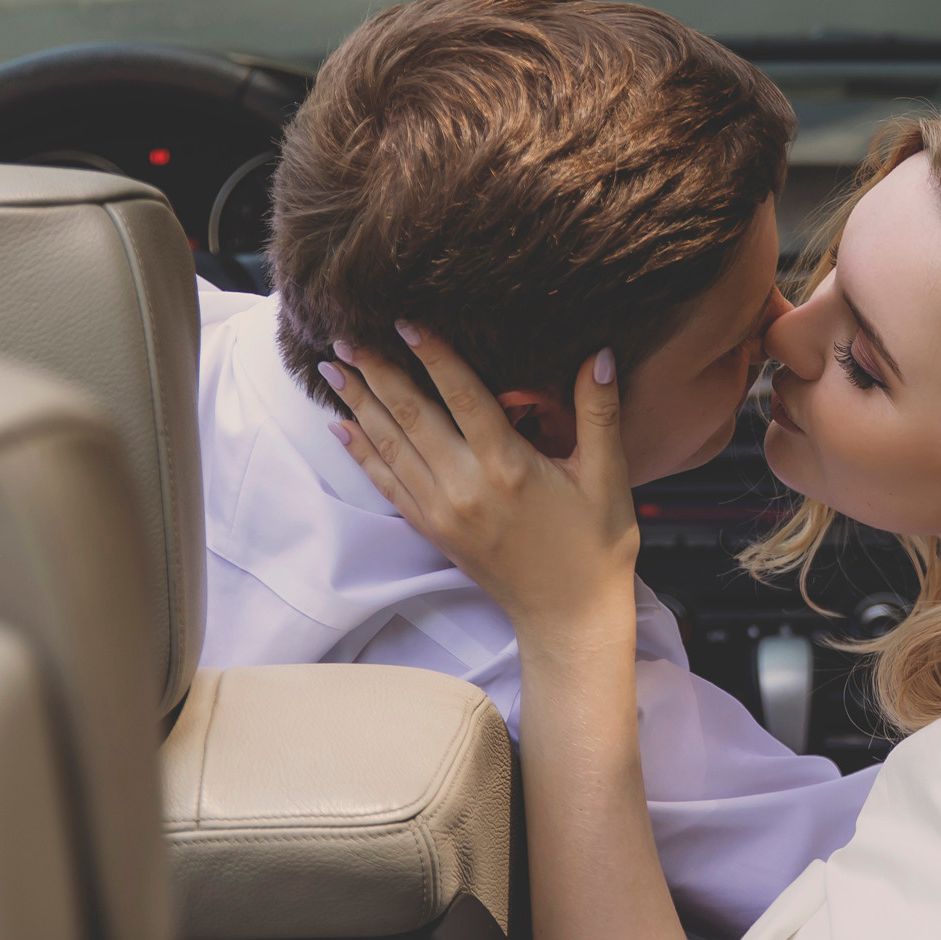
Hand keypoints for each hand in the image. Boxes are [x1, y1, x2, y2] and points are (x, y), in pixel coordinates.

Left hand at [325, 324, 638, 657]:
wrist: (569, 618)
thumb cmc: (594, 547)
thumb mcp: (608, 477)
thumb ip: (599, 413)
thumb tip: (597, 354)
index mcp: (508, 467)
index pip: (462, 396)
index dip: (433, 355)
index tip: (404, 321)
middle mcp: (466, 487)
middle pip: (411, 416)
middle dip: (376, 373)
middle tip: (344, 336)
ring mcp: (443, 512)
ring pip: (391, 447)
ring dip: (360, 405)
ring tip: (332, 369)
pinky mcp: (434, 531)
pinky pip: (388, 484)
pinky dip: (362, 454)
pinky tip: (342, 428)